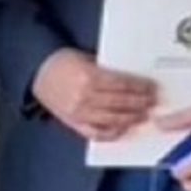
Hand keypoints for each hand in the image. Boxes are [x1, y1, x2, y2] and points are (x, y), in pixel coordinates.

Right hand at [31, 48, 155, 140]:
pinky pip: (97, 133)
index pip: (121, 84)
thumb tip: (128, 77)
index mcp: (88, 77)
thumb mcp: (84, 57)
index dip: (138, 87)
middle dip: (139, 103)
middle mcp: (85, 97)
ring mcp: (80, 113)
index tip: (150, 88)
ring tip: (143, 116)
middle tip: (152, 102)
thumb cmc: (61, 61)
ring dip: (131, 118)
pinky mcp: (74, 123)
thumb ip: (104, 68)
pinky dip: (112, 133)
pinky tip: (123, 129)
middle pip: (120, 103)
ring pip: (112, 120)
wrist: (38, 73)